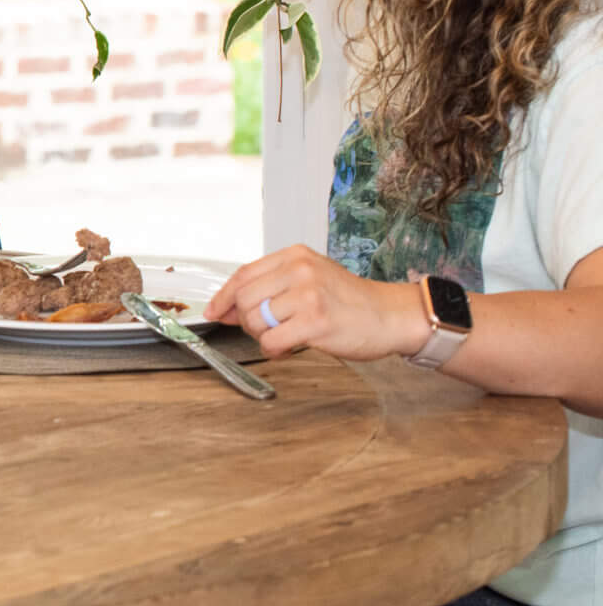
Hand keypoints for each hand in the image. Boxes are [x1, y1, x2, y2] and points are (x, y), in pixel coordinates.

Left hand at [205, 244, 428, 360]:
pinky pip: (271, 340)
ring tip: (284, 335)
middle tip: (263, 329)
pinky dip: (273, 349)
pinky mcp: (316, 322)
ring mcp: (308, 295)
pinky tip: (287, 347)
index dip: (223, 296)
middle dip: (245, 320)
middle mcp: (299, 271)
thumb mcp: (310, 278)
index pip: (243, 274)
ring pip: (254, 321)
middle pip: (244, 298)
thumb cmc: (350, 301)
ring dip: (262, 336)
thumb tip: (225, 308)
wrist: (392, 316)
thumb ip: (271, 287)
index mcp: (295, 256)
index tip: (213, 311)